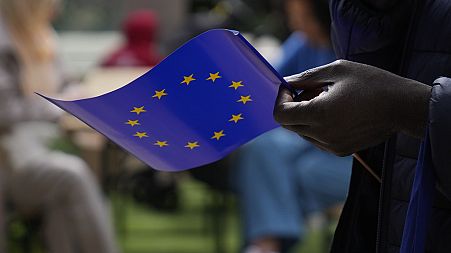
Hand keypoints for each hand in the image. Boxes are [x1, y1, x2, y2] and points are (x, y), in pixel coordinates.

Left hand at [273, 60, 430, 155]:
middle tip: (310, 90)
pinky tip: (335, 112)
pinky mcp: (339, 151)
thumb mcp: (337, 71)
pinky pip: (316, 139)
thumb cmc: (371, 83)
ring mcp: (331, 146)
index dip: (280, 100)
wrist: (402, 107)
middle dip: (292, 107)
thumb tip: (285, 81)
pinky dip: (316, 126)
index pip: (281, 115)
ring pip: (301, 133)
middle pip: (289, 125)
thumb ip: (306, 77)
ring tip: (327, 100)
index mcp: (320, 114)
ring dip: (305, 117)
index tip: (289, 88)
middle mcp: (323, 135)